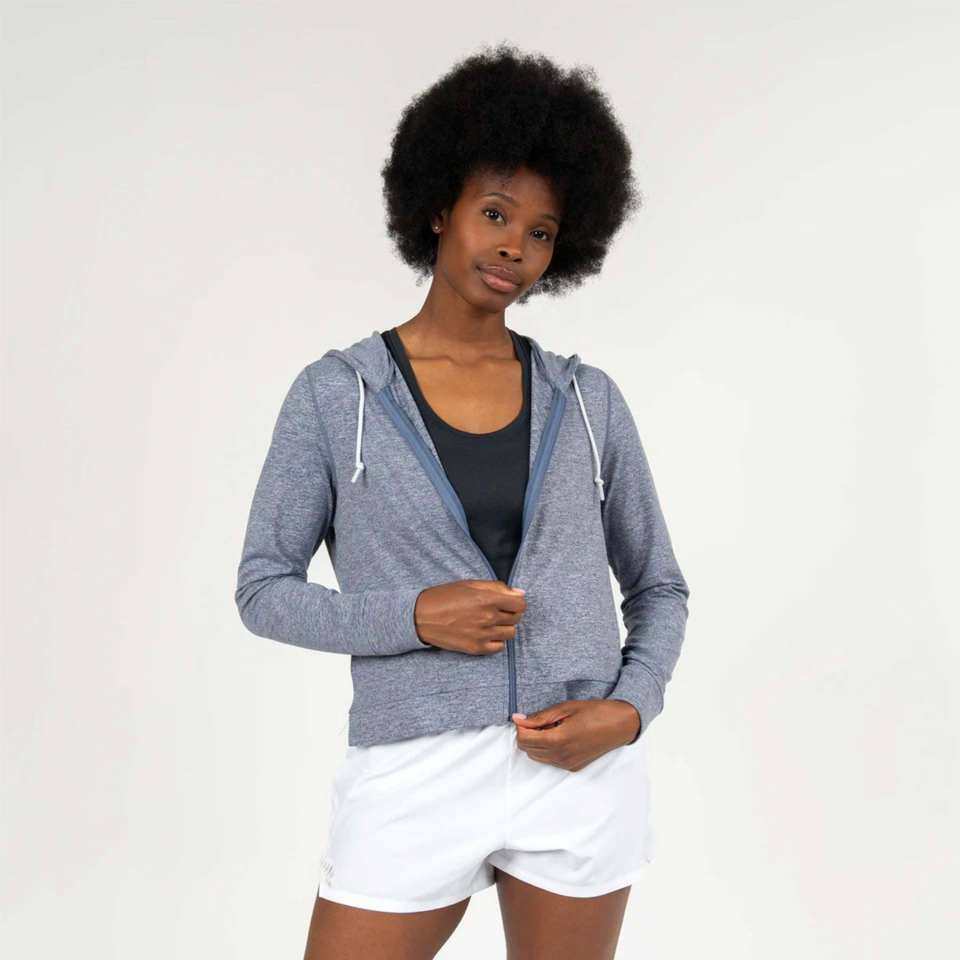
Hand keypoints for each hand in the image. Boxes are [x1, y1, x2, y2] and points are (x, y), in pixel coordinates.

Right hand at [414, 579, 525, 653]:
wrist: (422, 617)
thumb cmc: (445, 596)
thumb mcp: (470, 584)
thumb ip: (497, 587)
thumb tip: (520, 593)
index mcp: (487, 598)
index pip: (520, 604)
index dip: (516, 602)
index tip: (509, 602)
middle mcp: (487, 617)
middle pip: (516, 619)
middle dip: (510, 613)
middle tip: (497, 610)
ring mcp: (482, 634)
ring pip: (510, 633)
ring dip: (503, 627)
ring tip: (490, 622)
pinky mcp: (476, 648)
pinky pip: (499, 647)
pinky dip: (496, 641)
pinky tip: (485, 633)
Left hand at [511, 699, 640, 770]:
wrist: (620, 725)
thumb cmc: (596, 712)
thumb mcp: (566, 708)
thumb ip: (540, 717)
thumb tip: (518, 719)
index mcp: (559, 740)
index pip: (524, 740)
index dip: (520, 728)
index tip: (523, 717)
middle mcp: (561, 756)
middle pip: (528, 750)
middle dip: (526, 735)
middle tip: (537, 720)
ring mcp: (567, 764)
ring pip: (537, 757)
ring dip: (536, 743)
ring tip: (550, 727)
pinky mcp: (573, 767)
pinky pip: (550, 760)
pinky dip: (547, 749)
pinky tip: (558, 735)